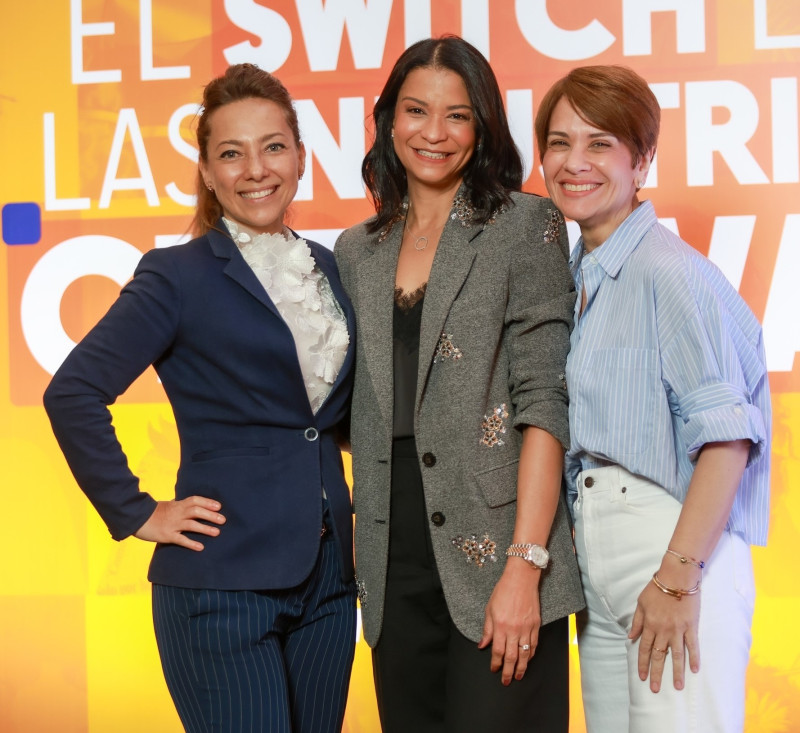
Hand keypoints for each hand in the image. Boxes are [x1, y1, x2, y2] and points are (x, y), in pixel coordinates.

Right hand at [134, 497, 225, 550]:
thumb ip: (179, 505)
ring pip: (191, 525)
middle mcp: (176, 513)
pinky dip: (191, 543)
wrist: (135, 518)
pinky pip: (181, 540)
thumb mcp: (167, 505)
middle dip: (210, 515)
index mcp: (177, 504)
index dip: (207, 502)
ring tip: (217, 532)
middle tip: (223, 520)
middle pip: (196, 511)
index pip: (195, 500)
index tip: (219, 506)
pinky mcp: (166, 536)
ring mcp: (172, 524)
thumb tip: (190, 503)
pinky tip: (200, 547)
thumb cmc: (152, 512)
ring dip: (205, 529)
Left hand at [478, 561, 541, 684]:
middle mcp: (514, 629)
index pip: (498, 651)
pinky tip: (528, 659)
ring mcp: (526, 628)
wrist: (521, 579)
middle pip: (512, 656)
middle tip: (506, 681)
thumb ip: (487, 629)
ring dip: (522, 667)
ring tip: (519, 676)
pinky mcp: (536, 624)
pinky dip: (531, 654)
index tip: (494, 669)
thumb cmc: (503, 591)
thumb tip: (482, 645)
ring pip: (525, 653)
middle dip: (509, 671)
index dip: (495, 663)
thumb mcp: (489, 609)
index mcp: (500, 626)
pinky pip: (534, 644)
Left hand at [629, 578, 700, 692]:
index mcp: (650, 624)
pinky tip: (694, 670)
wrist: (676, 578)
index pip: (645, 648)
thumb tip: (631, 637)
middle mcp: (663, 630)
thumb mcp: (641, 603)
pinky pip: (693, 645)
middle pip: (659, 655)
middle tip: (655, 689)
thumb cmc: (657, 588)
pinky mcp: (691, 627)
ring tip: (677, 687)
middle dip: (656, 673)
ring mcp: (678, 629)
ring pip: (677, 655)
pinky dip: (694, 658)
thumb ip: (637, 621)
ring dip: (676, 672)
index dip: (643, 663)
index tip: (642, 677)